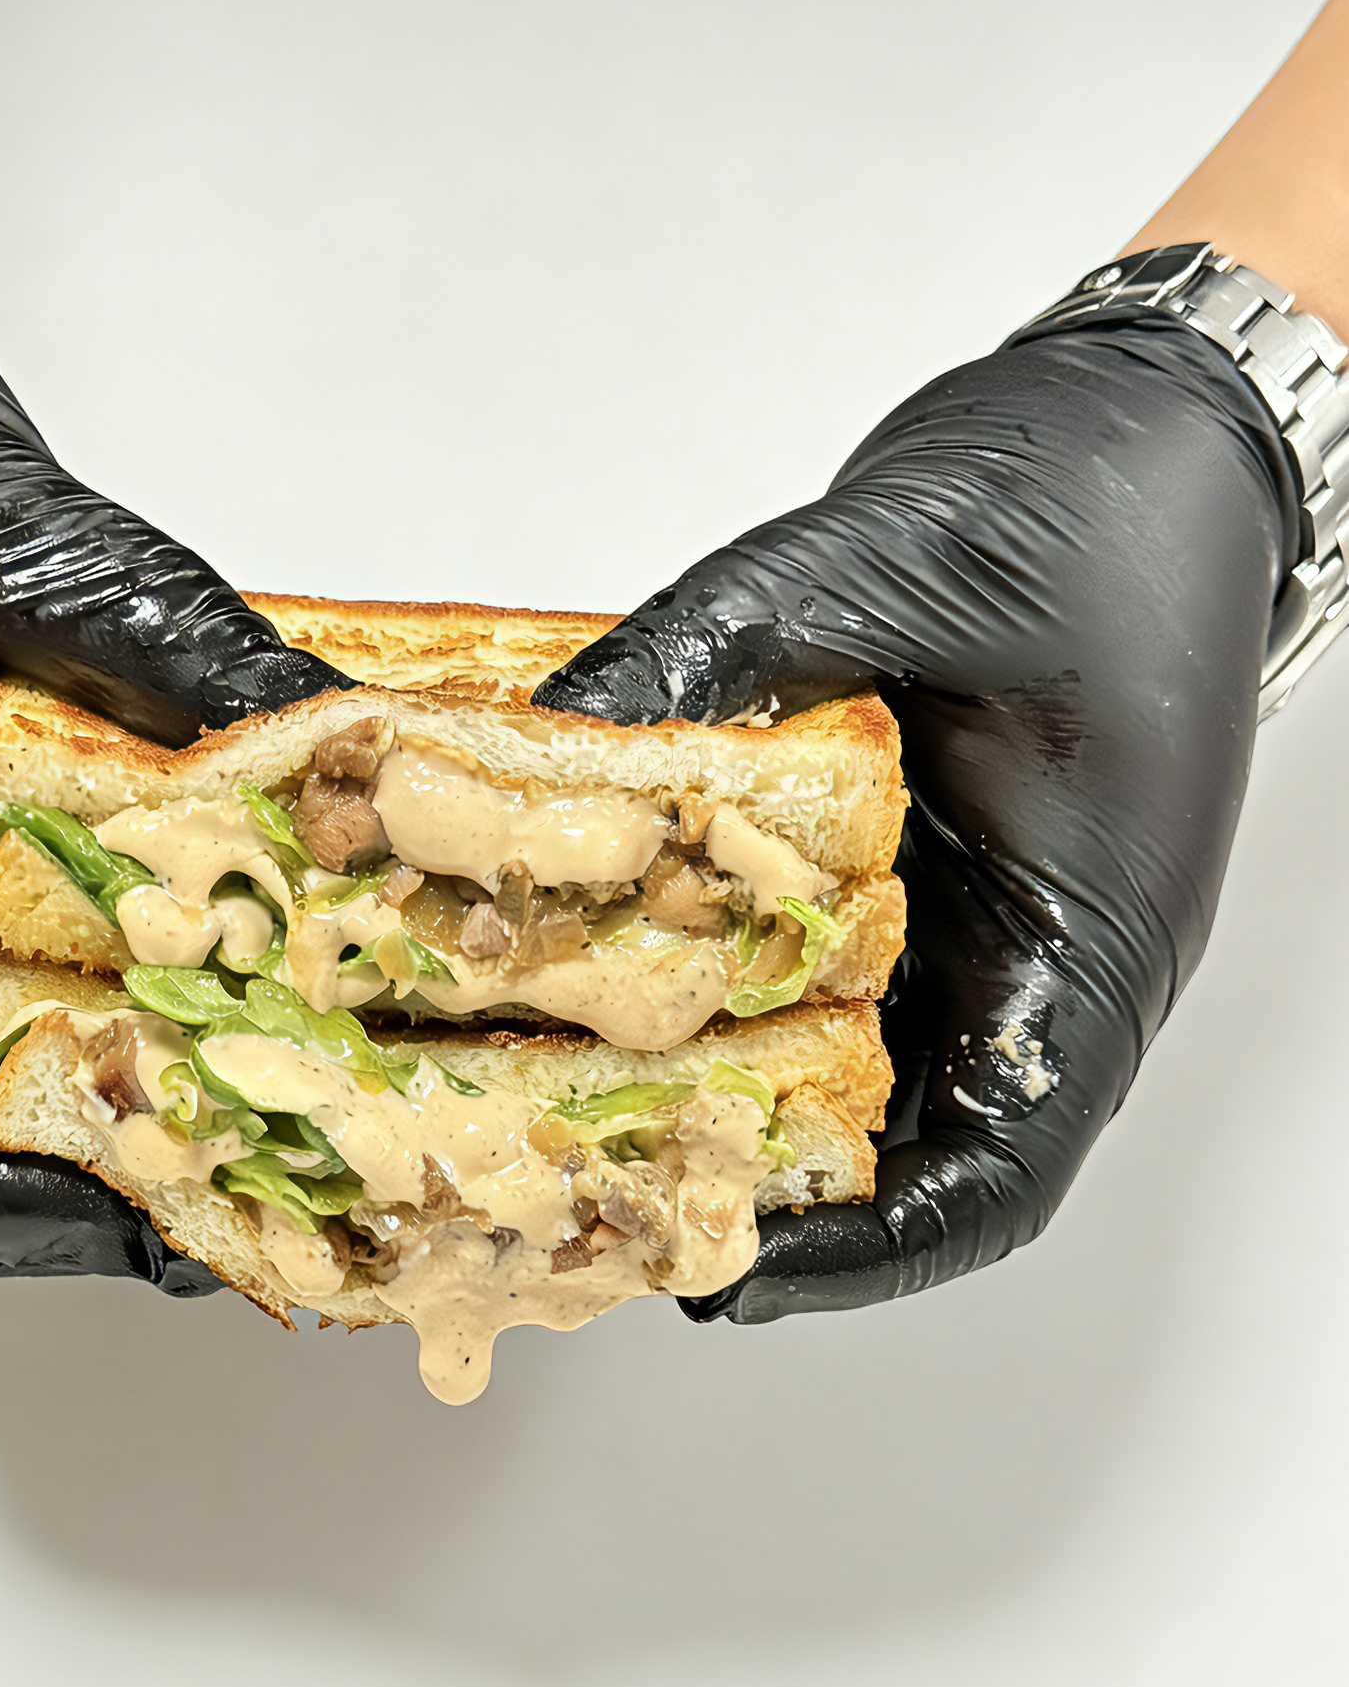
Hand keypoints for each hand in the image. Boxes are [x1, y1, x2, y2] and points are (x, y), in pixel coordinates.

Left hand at [535, 301, 1293, 1321]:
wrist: (1139, 419)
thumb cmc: (1089, 498)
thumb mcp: (880, 560)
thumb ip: (712, 648)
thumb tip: (546, 731)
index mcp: (1091, 936)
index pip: (992, 1169)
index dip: (858, 1252)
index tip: (724, 1267)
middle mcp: (1037, 955)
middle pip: (906, 1146)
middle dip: (761, 1187)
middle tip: (606, 1194)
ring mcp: (981, 916)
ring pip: (856, 1066)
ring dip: (733, 1095)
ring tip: (586, 1112)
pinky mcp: (925, 868)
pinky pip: (826, 971)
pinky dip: (728, 988)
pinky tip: (615, 969)